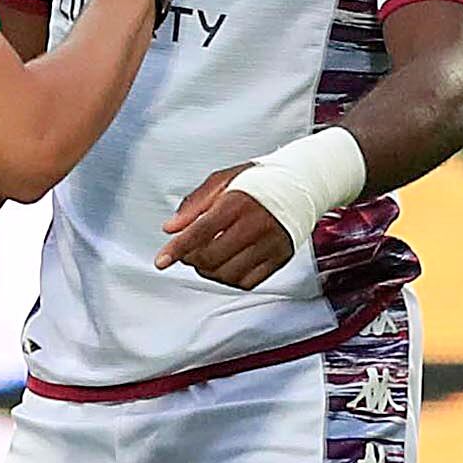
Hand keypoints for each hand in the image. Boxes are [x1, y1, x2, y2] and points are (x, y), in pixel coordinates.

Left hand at [154, 162, 296, 288]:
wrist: (301, 183)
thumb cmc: (259, 180)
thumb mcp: (222, 180)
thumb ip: (193, 204)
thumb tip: (171, 228)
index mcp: (238, 202)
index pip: (201, 231)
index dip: (177, 249)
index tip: (161, 261)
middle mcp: (257, 224)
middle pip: (212, 257)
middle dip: (191, 259)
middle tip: (187, 252)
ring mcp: (271, 243)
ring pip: (228, 274)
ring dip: (208, 272)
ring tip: (206, 258)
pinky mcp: (281, 257)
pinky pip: (248, 282)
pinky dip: (229, 279)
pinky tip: (225, 265)